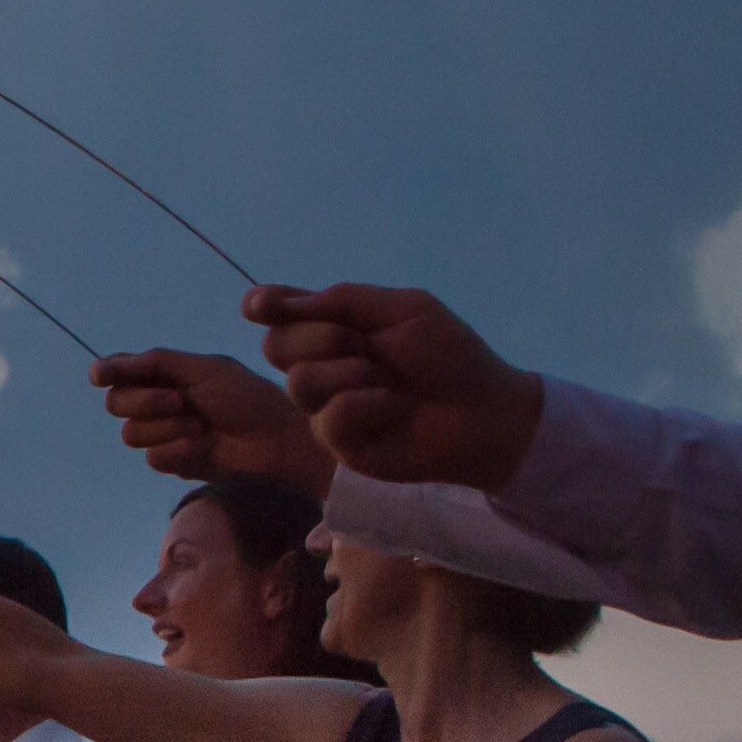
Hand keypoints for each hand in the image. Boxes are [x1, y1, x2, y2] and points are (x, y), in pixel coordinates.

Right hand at [92, 347, 328, 493]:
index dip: (107, 373)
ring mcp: (164, 434)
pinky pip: (153, 458)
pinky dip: (177, 451)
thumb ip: (154, 364)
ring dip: (167, 428)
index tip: (100, 376)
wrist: (275, 438)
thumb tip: (100, 367)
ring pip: (131, 434)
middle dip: (145, 402)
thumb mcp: (203, 370)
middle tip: (180, 401)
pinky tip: (202, 447)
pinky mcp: (174, 461)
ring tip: (201, 427)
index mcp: (166, 375)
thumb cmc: (246, 397)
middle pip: (117, 402)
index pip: (121, 372)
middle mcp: (159, 403)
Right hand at [242, 282, 546, 493]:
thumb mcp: (404, 309)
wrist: (481, 411)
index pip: (281, 313)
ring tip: (390, 384)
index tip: (259, 307)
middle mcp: (321, 364)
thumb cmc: (449, 355)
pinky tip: (394, 410)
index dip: (263, 306)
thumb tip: (280, 304)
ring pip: (298, 382)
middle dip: (320, 339)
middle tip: (367, 346)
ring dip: (351, 375)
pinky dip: (367, 406)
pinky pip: (329, 416)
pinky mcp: (336, 442)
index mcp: (334, 327)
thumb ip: (344, 300)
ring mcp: (324, 405)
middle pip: (276, 345)